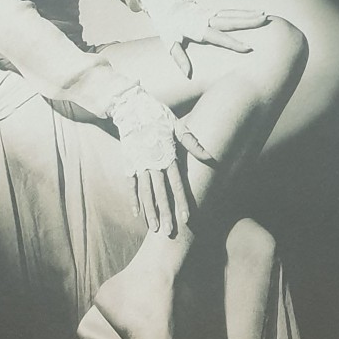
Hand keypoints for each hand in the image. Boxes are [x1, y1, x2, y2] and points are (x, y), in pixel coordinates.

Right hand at [108, 85, 213, 235]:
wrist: (132, 107)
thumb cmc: (158, 116)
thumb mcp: (178, 126)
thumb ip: (193, 143)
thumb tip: (210, 156)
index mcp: (167, 156)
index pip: (176, 185)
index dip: (182, 202)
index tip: (186, 218)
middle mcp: (153, 164)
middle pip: (161, 194)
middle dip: (165, 214)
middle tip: (169, 232)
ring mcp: (139, 165)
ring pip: (145, 193)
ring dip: (150, 212)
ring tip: (154, 228)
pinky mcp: (129, 163)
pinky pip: (131, 185)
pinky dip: (133, 200)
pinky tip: (137, 214)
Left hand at [137, 0, 268, 77]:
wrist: (165, 3)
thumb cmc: (167, 25)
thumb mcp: (169, 43)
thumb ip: (179, 58)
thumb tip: (187, 74)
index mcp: (198, 28)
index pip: (219, 38)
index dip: (234, 44)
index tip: (249, 48)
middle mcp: (207, 19)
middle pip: (231, 20)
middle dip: (249, 21)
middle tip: (264, 20)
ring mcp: (211, 13)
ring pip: (233, 14)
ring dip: (249, 15)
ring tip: (265, 16)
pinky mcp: (212, 10)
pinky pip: (231, 12)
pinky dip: (243, 12)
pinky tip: (254, 13)